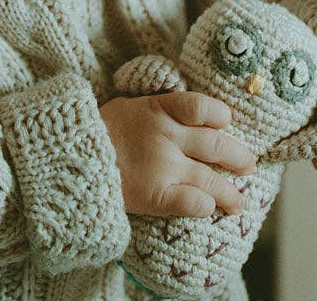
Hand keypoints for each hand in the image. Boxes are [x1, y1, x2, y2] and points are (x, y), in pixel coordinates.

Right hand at [100, 91, 256, 217]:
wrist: (68, 158)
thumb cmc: (98, 131)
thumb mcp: (128, 107)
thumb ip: (158, 110)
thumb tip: (187, 115)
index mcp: (157, 109)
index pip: (201, 107)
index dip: (221, 116)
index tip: (228, 123)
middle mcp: (165, 136)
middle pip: (216, 145)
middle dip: (239, 157)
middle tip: (248, 165)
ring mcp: (162, 166)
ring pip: (211, 180)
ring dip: (230, 193)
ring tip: (239, 202)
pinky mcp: (155, 196)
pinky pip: (192, 203)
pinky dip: (205, 207)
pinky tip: (208, 209)